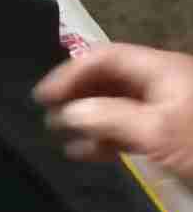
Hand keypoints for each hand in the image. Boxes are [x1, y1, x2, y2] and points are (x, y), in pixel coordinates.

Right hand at [34, 43, 192, 182]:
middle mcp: (160, 84)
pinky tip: (84, 153)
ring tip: (59, 136)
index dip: (70, 71)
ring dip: (87, 119)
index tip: (42, 96)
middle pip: (109, 80)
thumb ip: (110, 117)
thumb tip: (69, 111)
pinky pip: (128, 129)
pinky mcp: (168, 136)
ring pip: (116, 106)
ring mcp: (165, 110)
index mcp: (160, 70)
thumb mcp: (156, 130)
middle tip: (47, 116)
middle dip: (76, 95)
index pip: (105, 58)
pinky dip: (104, 139)